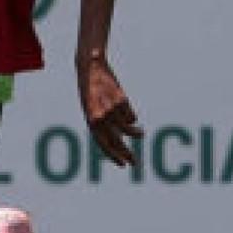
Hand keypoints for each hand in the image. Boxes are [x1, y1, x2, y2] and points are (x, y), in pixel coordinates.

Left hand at [78, 52, 140, 166]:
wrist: (90, 67)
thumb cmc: (90, 90)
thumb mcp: (92, 108)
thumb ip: (101, 124)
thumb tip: (118, 140)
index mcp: (90, 120)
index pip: (102, 143)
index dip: (113, 155)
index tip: (123, 165)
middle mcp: (101, 117)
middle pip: (116, 140)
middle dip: (127, 153)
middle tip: (136, 163)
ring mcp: (112, 109)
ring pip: (128, 128)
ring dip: (136, 133)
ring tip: (142, 134)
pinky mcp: (121, 101)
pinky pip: (131, 116)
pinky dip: (132, 117)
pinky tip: (132, 113)